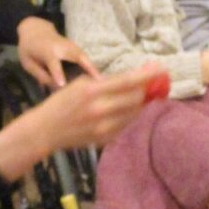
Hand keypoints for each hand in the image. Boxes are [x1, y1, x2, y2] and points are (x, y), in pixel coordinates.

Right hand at [0, 63, 164, 180]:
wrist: (46, 130)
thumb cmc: (62, 102)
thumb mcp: (80, 84)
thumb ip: (105, 82)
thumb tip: (131, 78)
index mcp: (94, 91)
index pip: (128, 81)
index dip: (147, 75)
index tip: (161, 69)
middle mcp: (102, 110)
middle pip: (137, 98)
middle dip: (146, 89)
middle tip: (152, 82)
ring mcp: (105, 127)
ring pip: (134, 113)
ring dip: (139, 103)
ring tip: (139, 95)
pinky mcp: (106, 139)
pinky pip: (126, 125)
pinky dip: (129, 116)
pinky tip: (124, 110)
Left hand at [16, 16, 98, 87]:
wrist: (35, 29)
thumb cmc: (29, 48)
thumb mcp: (27, 62)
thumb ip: (40, 75)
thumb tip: (56, 88)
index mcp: (48, 51)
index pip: (54, 64)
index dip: (58, 74)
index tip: (63, 85)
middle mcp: (63, 48)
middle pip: (78, 57)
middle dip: (88, 69)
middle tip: (99, 83)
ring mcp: (72, 46)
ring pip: (85, 58)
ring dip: (94, 69)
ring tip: (104, 83)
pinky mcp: (76, 49)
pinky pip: (86, 59)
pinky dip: (93, 68)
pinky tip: (99, 79)